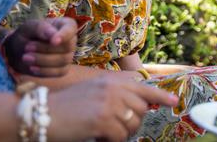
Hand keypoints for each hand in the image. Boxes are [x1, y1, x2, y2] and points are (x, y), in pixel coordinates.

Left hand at [4, 18, 76, 76]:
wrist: (18, 52)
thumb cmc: (26, 35)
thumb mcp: (29, 27)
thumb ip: (41, 28)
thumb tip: (54, 37)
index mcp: (66, 25)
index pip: (71, 29)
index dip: (64, 35)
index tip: (53, 42)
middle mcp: (70, 41)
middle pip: (67, 47)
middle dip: (46, 49)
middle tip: (27, 47)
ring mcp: (68, 56)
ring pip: (63, 61)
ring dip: (43, 60)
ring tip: (25, 58)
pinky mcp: (62, 69)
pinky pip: (59, 72)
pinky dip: (44, 71)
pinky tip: (32, 68)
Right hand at [47, 74, 177, 141]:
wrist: (41, 113)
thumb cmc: (66, 106)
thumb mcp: (94, 91)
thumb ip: (117, 94)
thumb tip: (142, 106)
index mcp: (113, 80)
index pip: (144, 87)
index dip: (160, 96)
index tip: (174, 102)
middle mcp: (114, 88)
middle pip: (141, 109)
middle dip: (132, 122)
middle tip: (113, 128)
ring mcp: (110, 103)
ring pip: (132, 125)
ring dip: (120, 134)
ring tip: (102, 132)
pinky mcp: (103, 119)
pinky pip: (119, 137)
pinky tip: (98, 138)